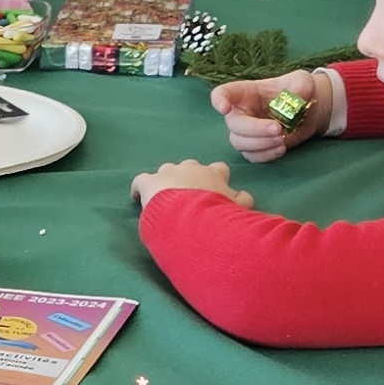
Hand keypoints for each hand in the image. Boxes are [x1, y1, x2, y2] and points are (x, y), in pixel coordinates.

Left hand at [131, 159, 254, 211]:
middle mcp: (191, 169)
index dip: (216, 178)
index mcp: (213, 174)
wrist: (196, 218)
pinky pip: (140, 181)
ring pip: (167, 169)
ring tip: (166, 196)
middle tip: (190, 196)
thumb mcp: (239, 209)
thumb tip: (246, 197)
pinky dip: (139, 189)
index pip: (218, 169)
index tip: (216, 188)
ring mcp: (169, 173)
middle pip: (190, 166)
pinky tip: (137, 198)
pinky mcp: (149, 183)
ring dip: (167, 181)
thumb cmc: (220, 214)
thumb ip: (242, 201)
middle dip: (190, 177)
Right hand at [211, 69, 330, 161]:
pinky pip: (252, 156)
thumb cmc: (298, 90)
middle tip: (278, 129)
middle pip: (233, 124)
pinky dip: (266, 155)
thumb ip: (300, 86)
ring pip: (240, 143)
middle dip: (254, 129)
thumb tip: (298, 98)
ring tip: (283, 139)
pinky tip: (282, 148)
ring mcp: (246, 132)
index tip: (224, 108)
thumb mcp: (303, 81)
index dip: (218, 100)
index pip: (223, 93)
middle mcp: (241, 112)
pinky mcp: (256, 147)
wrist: (308, 111)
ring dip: (261, 144)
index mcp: (245, 92)